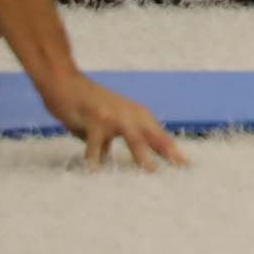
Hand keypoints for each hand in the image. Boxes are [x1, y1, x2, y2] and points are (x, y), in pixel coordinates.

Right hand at [39, 69, 184, 169]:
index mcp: (136, 116)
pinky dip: (95, 158)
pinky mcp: (94, 119)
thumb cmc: (84, 105)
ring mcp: (113, 116)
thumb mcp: (104, 125)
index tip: (189, 168)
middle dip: (169, 153)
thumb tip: (108, 163)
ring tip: (152, 172)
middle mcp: (130, 114)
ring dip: (143, 155)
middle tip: (183, 169)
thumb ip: (111, 143)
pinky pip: (96, 144)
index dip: (174, 152)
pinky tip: (95, 171)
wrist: (64, 82)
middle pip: (154, 136)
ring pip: (132, 138)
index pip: (160, 136)